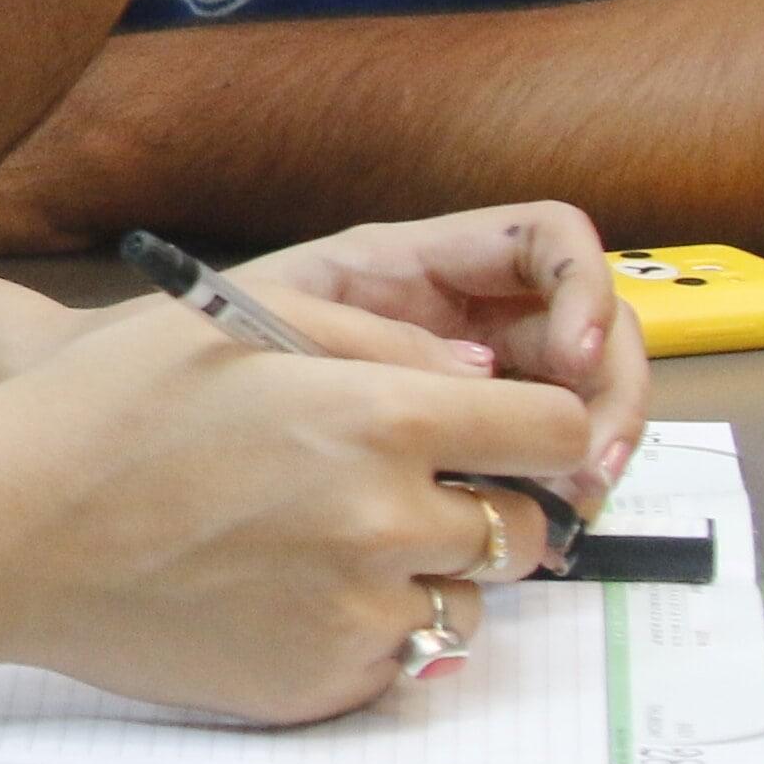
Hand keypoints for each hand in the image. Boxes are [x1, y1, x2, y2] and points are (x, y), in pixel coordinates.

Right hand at [0, 297, 594, 722]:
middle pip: (527, 528)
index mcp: (384, 419)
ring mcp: (360, 612)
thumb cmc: (104, 409)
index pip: (555, 431)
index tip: (498, 437)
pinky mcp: (322, 681)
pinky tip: (284, 594)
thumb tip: (483, 380)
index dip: (532, 429)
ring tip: (324, 547)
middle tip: (391, 493)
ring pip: (469, 603)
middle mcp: (392, 522)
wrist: (2, 529)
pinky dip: (364, 631)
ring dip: (426, 576)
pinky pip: (397, 661)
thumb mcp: (237, 325)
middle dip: (481, 506)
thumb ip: (380, 341)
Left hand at [242, 203, 647, 515]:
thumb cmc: (207, 347)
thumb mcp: (283, 322)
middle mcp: (466, 312)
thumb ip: (377, 336)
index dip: (584, 285)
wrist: (151, 411)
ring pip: (581, 392)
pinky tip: (550, 524)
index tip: (574, 356)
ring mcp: (478, 376)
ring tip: (577, 502)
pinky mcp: (471, 440)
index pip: (547, 239)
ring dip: (599, 442)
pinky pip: (542, 451)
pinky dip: (562, 482)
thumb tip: (476, 374)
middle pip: (591, 323)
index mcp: (422, 264)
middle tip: (594, 460)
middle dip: (612, 385)